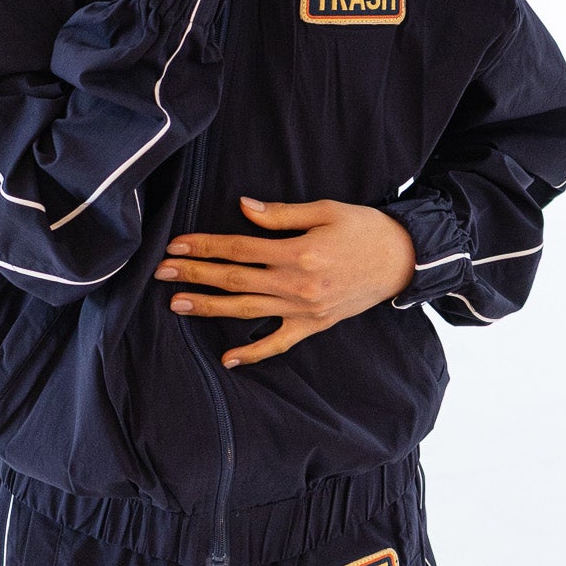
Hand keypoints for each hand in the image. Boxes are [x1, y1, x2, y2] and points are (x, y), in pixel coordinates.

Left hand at [153, 195, 416, 366]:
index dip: (204, 245)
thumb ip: (281, 214)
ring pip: (246, 310)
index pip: (239, 248)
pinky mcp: (314, 326)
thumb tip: (243, 207)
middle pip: (234, 279)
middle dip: (194, 274)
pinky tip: (228, 358)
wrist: (404, 261)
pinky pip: (278, 343)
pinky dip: (253, 353)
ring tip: (177, 304)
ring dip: (209, 307)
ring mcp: (304, 310)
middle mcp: (296, 284)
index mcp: (298, 252)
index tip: (176, 244)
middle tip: (161, 272)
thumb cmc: (365, 229)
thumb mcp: (326, 210)